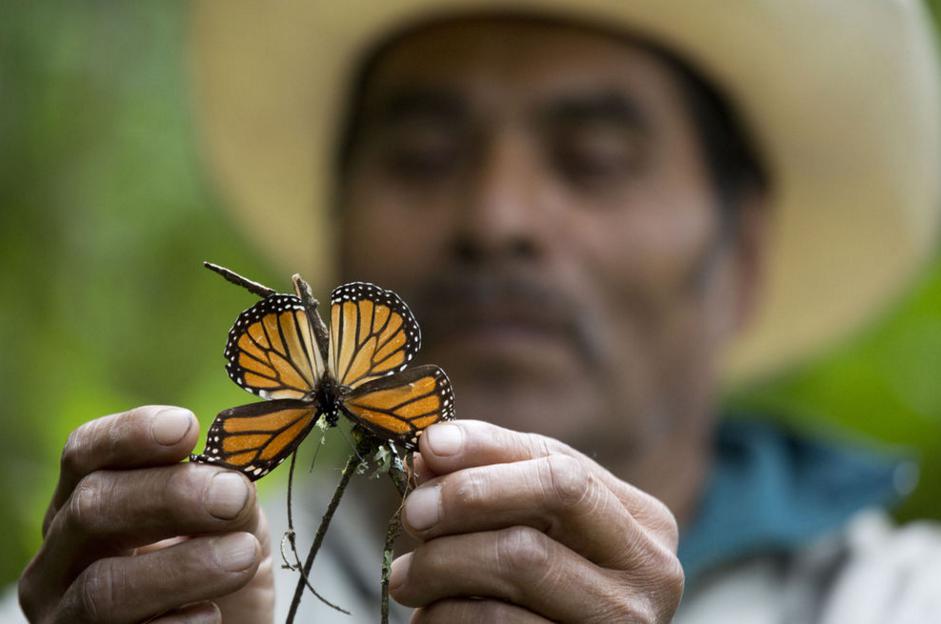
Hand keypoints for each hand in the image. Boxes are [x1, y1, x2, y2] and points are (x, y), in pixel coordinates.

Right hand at [18, 406, 274, 622]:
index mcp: (88, 502)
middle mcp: (61, 557)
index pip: (86, 454)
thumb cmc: (223, 569)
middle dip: (170, 496)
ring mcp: (65, 616)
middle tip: (233, 497)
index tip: (188, 428)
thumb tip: (230, 479)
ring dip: (183, 568)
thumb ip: (226, 494)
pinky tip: (211, 616)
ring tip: (243, 556)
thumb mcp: (231, 522)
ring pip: (103, 588)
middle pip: (92, 508)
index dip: (131, 435)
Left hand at [390, 420, 682, 622]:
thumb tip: (432, 452)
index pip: (561, 463)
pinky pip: (499, 623)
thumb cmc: (544, 597)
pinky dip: (447, 614)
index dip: (487, 450)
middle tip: (412, 513)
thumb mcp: (535, 531)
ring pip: (520, 559)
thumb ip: (494, 484)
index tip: (428, 449)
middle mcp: (650, 569)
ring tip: (406, 577)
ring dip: (441, 562)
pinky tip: (430, 616)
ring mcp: (623, 621)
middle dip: (470, 495)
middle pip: (554, 496)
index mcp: (642, 521)